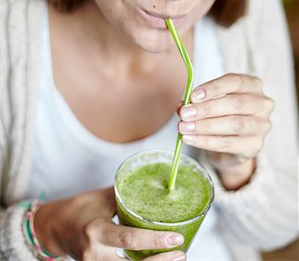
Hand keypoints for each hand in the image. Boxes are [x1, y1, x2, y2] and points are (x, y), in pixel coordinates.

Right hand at [34, 187, 185, 260]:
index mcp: (96, 230)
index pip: (128, 239)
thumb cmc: (79, 209)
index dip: (154, 240)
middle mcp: (95, 253)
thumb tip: (153, 186)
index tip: (176, 237)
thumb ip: (126, 195)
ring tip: (175, 259)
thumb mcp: (101, 198)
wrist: (54, 228)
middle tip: (181, 252)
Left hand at [178, 73, 272, 187]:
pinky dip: (206, 141)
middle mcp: (262, 104)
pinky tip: (190, 139)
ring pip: (234, 124)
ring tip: (184, 128)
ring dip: (205, 126)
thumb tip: (182, 106)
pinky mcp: (254, 146)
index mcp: (253, 85)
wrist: (231, 142)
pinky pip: (228, 144)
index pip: (235, 82)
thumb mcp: (210, 101)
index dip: (214, 88)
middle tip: (185, 114)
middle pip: (235, 104)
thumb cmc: (221, 113)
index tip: (193, 96)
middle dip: (206, 109)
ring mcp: (261, 126)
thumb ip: (197, 101)